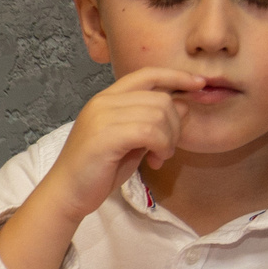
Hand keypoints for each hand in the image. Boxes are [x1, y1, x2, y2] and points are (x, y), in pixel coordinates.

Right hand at [38, 67, 202, 221]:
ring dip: (169, 139)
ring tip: (160, 156)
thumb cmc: (98, 171)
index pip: (147, 74)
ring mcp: (102, 117)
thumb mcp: (132, 142)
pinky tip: (155, 161)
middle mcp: (103, 102)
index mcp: (107, 99)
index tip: (200, 84)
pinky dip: (161, 146)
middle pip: (160, 98)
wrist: (67, 194)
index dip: (177, 76)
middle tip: (167, 149)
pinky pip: (150, 131)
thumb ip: (153, 122)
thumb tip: (185, 104)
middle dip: (176, 124)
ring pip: (159, 114)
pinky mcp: (105, 136)